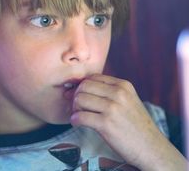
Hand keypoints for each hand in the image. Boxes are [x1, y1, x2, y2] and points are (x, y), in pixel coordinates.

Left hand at [69, 74, 186, 170]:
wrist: (152, 149)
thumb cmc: (136, 126)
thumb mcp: (128, 101)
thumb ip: (110, 92)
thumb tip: (80, 88)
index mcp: (123, 85)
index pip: (92, 77)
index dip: (81, 86)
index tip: (77, 95)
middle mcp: (118, 93)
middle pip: (83, 86)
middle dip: (76, 96)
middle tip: (77, 107)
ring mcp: (112, 108)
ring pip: (79, 99)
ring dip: (74, 108)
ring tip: (78, 116)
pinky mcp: (106, 124)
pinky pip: (80, 116)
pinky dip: (74, 120)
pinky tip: (77, 123)